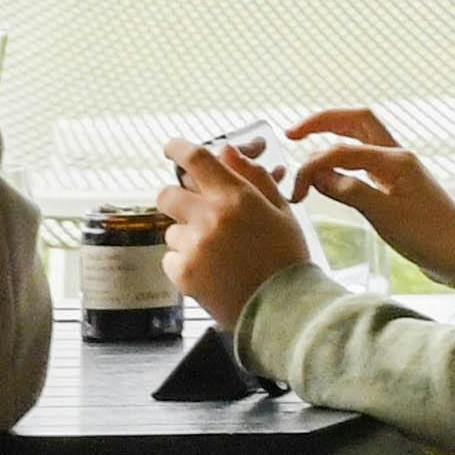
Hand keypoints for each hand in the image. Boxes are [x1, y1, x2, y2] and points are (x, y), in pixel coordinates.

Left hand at [161, 138, 314, 327]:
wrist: (282, 307)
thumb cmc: (286, 258)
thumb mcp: (281, 211)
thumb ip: (253, 178)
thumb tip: (228, 152)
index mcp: (236, 198)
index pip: (197, 160)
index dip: (179, 148)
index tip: (172, 146)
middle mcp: (209, 218)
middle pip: (167, 194)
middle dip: (176, 198)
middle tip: (194, 209)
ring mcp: (193, 247)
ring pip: (171, 229)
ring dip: (186, 234)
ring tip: (215, 251)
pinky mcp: (182, 273)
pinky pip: (170, 257)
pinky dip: (185, 260)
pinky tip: (210, 268)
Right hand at [270, 108, 454, 302]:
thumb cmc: (430, 237)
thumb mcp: (386, 216)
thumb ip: (350, 191)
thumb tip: (317, 174)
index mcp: (396, 160)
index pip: (343, 149)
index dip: (313, 165)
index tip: (296, 193)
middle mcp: (398, 157)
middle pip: (357, 121)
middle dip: (323, 122)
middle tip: (291, 135)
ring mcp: (397, 170)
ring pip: (361, 138)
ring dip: (332, 136)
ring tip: (303, 145)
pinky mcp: (395, 185)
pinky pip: (364, 160)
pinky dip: (342, 159)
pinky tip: (328, 172)